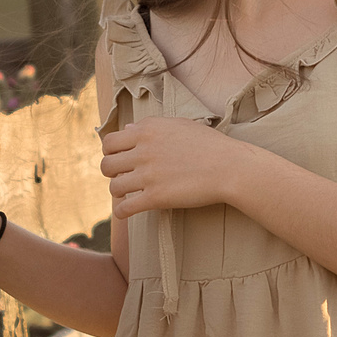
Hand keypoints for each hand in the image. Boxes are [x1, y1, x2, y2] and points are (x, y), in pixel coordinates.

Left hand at [100, 118, 253, 221]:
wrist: (230, 167)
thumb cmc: (210, 145)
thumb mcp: (180, 125)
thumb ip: (151, 126)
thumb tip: (127, 128)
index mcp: (147, 130)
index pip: (109, 142)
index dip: (112, 153)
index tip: (121, 160)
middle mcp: (143, 150)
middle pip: (106, 165)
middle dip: (112, 173)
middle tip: (125, 178)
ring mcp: (148, 175)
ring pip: (113, 187)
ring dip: (119, 193)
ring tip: (130, 194)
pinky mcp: (155, 197)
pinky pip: (124, 208)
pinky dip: (122, 212)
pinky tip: (128, 211)